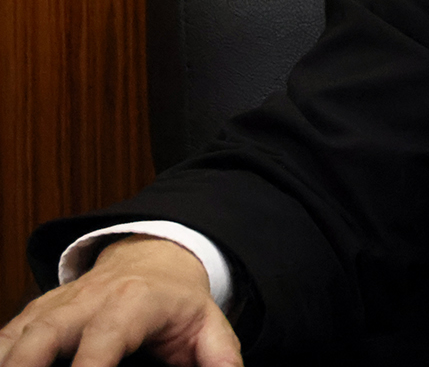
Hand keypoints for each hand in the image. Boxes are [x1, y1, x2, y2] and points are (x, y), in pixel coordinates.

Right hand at [0, 236, 240, 366]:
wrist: (154, 259)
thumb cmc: (179, 303)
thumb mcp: (209, 325)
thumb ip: (219, 357)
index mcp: (133, 305)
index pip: (105, 340)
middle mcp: (86, 302)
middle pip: (45, 333)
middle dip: (26, 364)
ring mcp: (55, 306)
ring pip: (16, 333)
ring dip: (6, 361)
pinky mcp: (33, 314)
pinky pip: (4, 336)